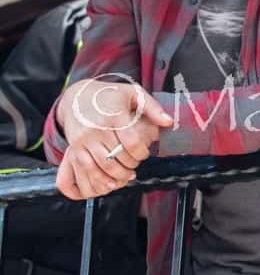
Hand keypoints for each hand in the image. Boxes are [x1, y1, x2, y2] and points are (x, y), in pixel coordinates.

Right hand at [55, 79, 172, 200]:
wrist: (77, 97)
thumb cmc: (109, 96)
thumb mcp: (133, 94)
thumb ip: (153, 108)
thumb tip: (169, 122)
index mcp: (114, 115)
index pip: (132, 143)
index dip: (142, 153)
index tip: (144, 153)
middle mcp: (97, 128)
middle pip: (118, 157)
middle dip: (131, 166)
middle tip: (135, 164)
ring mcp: (84, 140)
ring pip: (103, 167)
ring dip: (118, 176)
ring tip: (127, 174)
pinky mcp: (74, 148)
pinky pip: (87, 169)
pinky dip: (100, 179)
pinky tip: (111, 180)